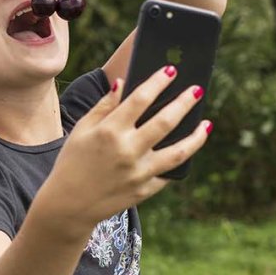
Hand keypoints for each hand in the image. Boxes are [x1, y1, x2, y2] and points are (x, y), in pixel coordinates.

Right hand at [34, 67, 211, 234]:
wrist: (69, 204)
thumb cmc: (73, 161)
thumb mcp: (81, 130)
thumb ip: (104, 106)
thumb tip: (123, 83)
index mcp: (109, 131)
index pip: (140, 99)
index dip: (158, 82)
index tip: (171, 70)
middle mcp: (127, 151)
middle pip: (165, 121)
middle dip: (184, 102)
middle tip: (197, 90)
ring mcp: (139, 173)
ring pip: (179, 152)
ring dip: (196, 136)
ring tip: (206, 123)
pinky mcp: (145, 190)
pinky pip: (169, 174)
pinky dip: (179, 161)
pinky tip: (186, 149)